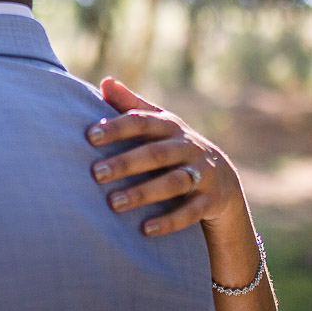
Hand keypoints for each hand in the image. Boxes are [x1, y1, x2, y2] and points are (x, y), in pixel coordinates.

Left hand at [86, 77, 243, 236]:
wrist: (222, 180)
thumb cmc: (174, 147)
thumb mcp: (158, 125)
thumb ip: (131, 106)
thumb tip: (106, 81)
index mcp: (170, 126)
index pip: (142, 122)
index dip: (117, 128)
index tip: (89, 136)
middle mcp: (188, 147)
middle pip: (156, 154)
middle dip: (126, 163)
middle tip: (95, 173)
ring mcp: (202, 174)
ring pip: (173, 183)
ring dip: (143, 193)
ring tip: (113, 203)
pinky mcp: (210, 201)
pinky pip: (190, 212)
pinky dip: (169, 221)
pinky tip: (145, 229)